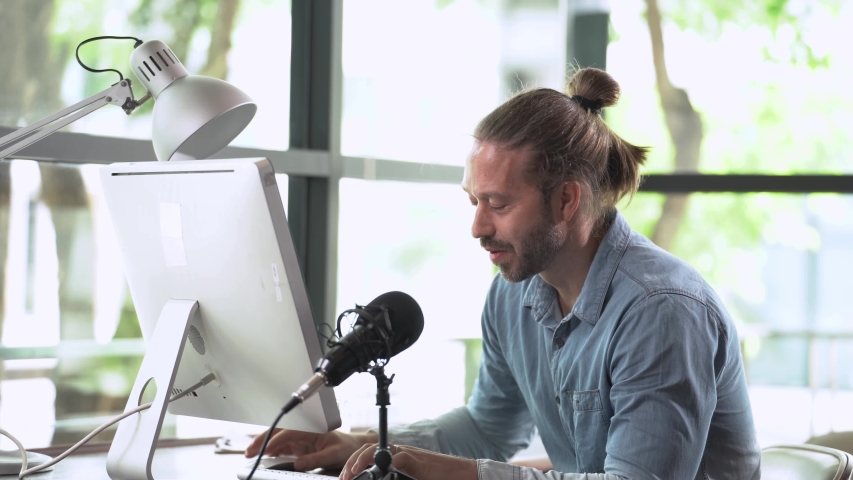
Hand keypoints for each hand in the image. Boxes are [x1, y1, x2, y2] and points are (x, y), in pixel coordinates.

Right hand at [245, 428, 376, 471]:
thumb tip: (297, 464)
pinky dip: (270, 450)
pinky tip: (263, 456)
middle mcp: (304, 431)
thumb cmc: (346, 448)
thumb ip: (316, 459)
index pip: (289, 432)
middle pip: (279, 432)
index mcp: (312, 429)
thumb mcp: (334, 454)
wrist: (354, 447)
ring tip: (250, 454)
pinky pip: (282, 446)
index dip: (275, 441)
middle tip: (249, 451)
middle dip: (262, 439)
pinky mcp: (300, 445)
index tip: (264, 450)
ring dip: (263, 444)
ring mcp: (301, 438)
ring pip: (277, 438)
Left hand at [340, 443, 477, 479]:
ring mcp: (408, 454)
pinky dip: (388, 462)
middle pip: (369, 449)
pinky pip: (400, 457)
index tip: (345, 477)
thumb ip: (393, 476)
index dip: (354, 463)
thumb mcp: (409, 477)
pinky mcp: (417, 460)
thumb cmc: (435, 477)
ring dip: (363, 459)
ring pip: (380, 449)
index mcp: (395, 458)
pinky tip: (380, 469)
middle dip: (352, 461)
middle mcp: (399, 452)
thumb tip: (378, 479)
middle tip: (345, 476)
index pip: (369, 454)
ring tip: (354, 472)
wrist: (458, 474)